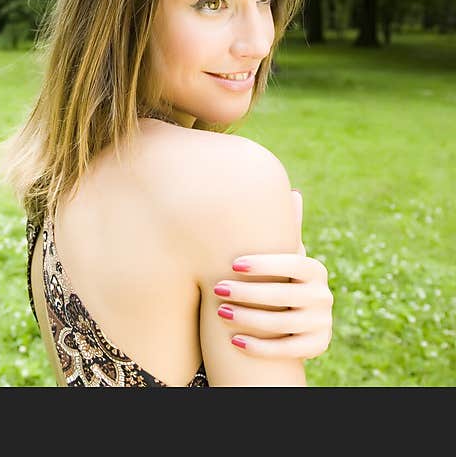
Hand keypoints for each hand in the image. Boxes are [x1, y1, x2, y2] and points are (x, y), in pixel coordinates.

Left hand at [215, 189, 333, 358]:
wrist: (291, 317)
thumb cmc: (276, 276)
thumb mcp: (282, 255)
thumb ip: (287, 228)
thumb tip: (293, 190)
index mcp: (315, 270)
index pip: (293, 262)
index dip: (264, 264)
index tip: (232, 264)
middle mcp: (324, 296)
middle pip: (284, 295)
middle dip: (247, 292)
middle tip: (216, 289)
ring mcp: (323, 322)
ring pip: (282, 323)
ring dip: (248, 319)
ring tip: (219, 313)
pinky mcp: (317, 346)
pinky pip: (287, 350)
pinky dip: (260, 347)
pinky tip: (234, 342)